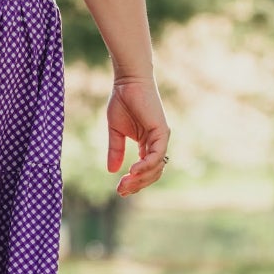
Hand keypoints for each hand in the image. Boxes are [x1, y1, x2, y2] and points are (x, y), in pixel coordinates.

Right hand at [106, 76, 169, 195]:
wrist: (127, 82)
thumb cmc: (122, 101)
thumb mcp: (115, 131)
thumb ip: (116, 150)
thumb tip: (112, 171)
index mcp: (147, 144)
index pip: (145, 170)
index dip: (134, 182)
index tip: (119, 190)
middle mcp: (157, 143)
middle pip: (152, 173)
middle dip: (137, 185)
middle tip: (121, 191)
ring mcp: (161, 138)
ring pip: (156, 168)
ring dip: (141, 178)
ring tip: (125, 184)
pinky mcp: (161, 132)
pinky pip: (157, 155)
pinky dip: (146, 165)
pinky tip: (132, 171)